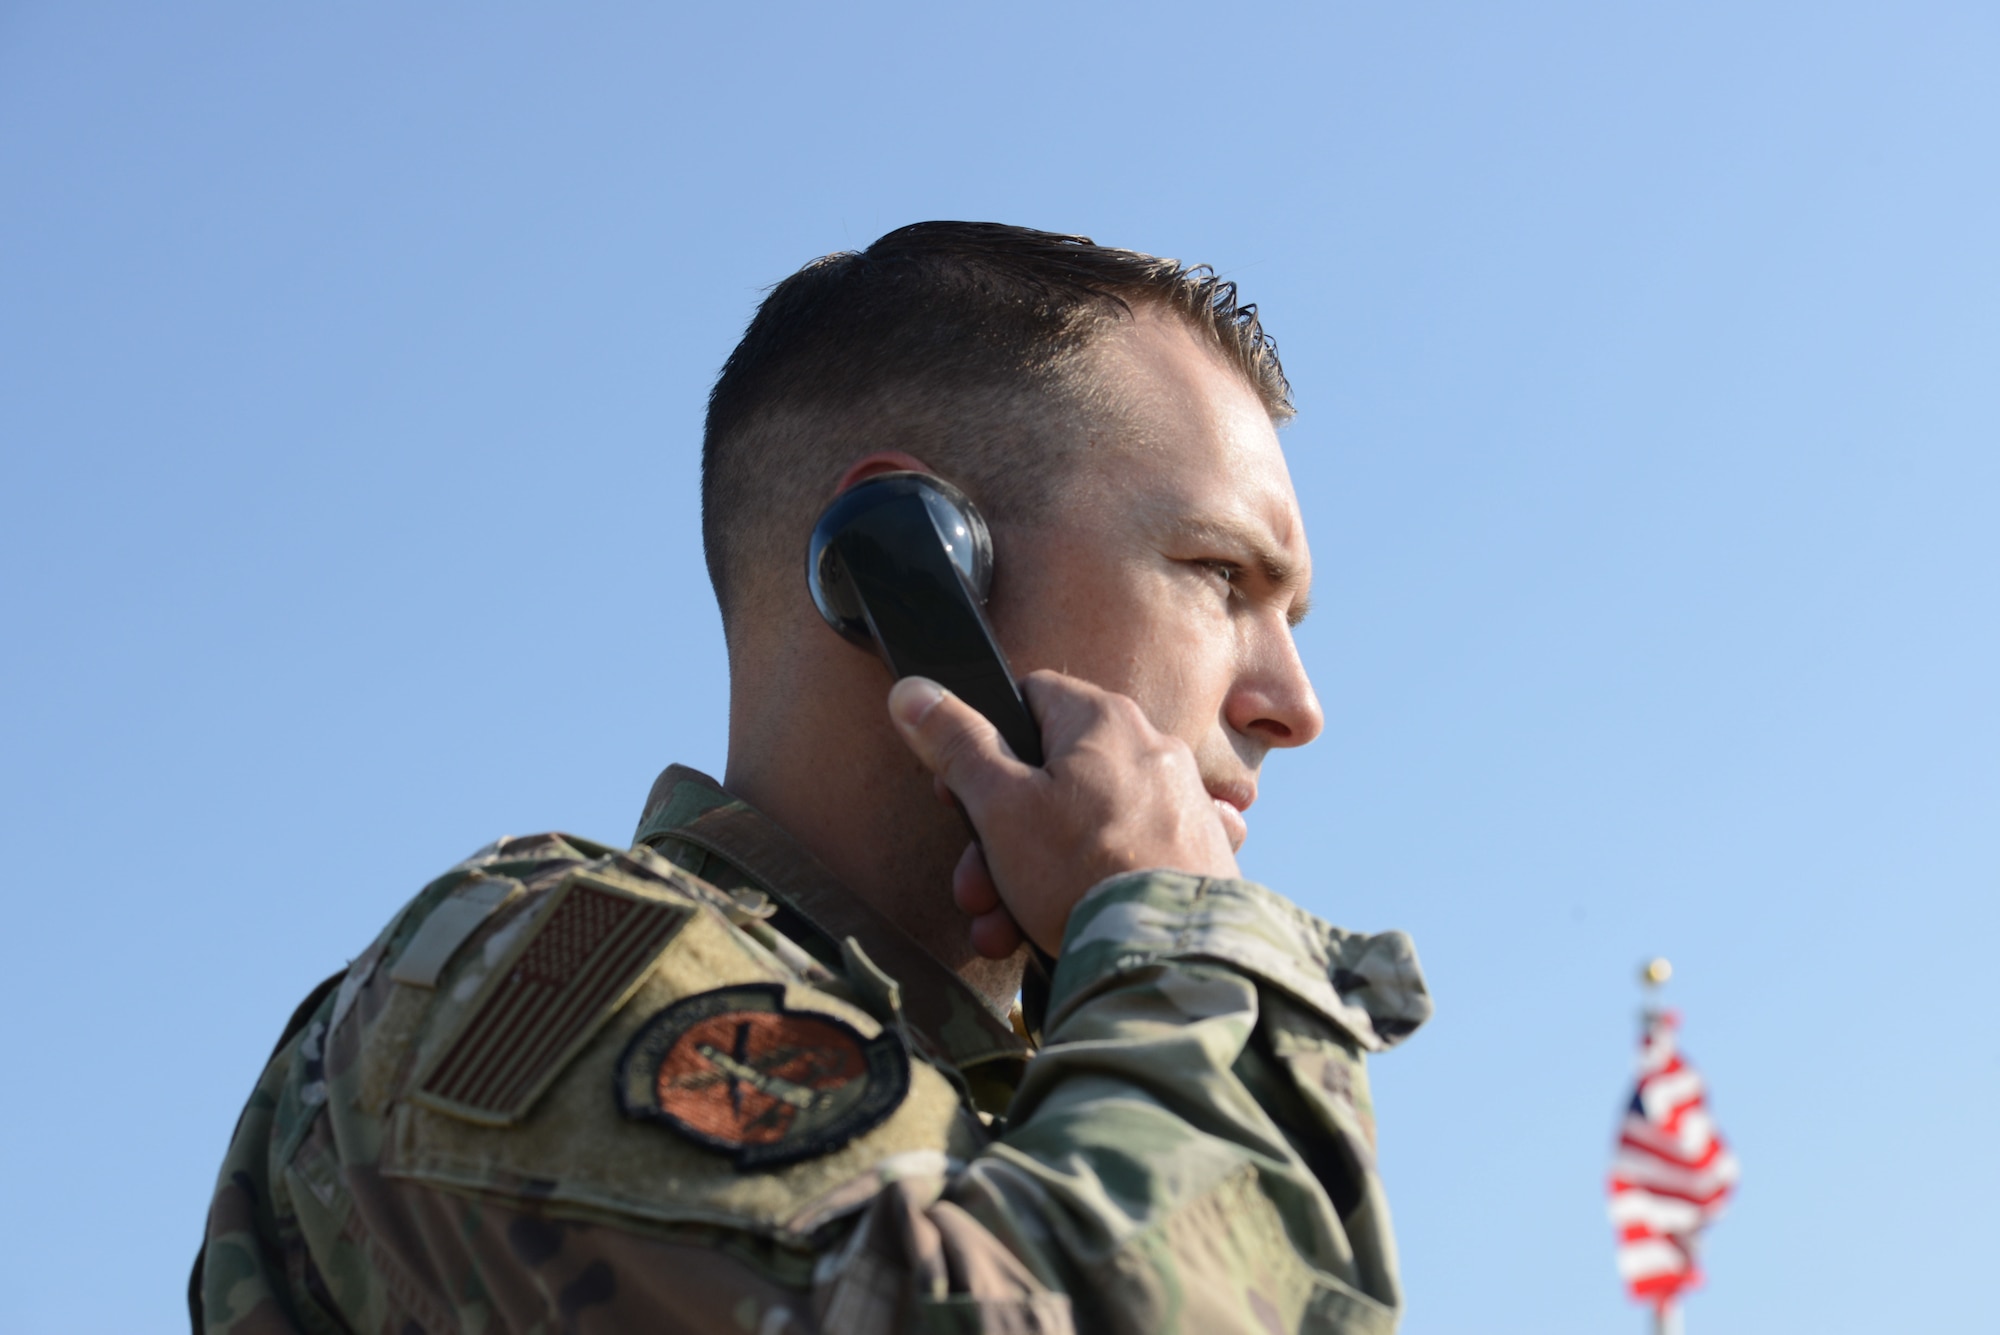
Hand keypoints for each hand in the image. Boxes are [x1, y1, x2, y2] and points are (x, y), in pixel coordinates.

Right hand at [888, 670, 1240, 956]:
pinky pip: (1126, 860)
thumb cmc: (1085, 871)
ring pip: (1082, 830)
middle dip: (997, 842)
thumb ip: (957, 744)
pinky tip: (1069, 929)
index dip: (982, 742)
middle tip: (976, 889)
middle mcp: (1151, 749)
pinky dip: (1090, 889)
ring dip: (1031, 879)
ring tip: (1006, 931)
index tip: (958, 793)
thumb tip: (914, 691)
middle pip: (1050, 778)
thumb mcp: (1000, 805)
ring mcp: (1180, 804)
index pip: (1029, 698)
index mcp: (1104, 720)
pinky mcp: (1197, 854)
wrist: (1175, 960)